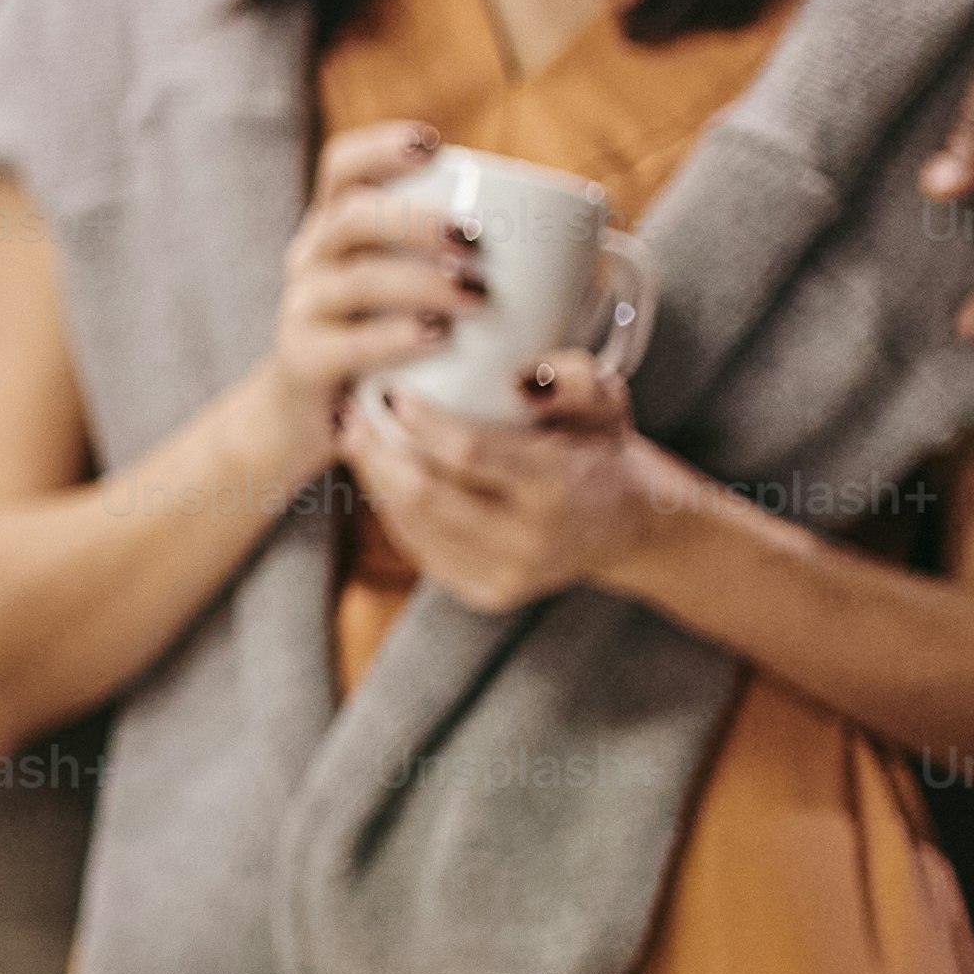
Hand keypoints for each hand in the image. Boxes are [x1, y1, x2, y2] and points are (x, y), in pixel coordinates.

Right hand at [249, 121, 478, 465]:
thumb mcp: (420, 293)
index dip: (380, 149)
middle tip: (473, 239)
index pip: (342, 168)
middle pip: (349, 218)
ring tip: (476, 295)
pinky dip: (394, 338)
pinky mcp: (303, 364)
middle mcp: (312, 260)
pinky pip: (345, 344)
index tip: (432, 145)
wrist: (321, 417)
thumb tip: (593, 254)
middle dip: (414, 222)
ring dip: (419, 282)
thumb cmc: (393, 343)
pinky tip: (436, 338)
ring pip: (353, 280)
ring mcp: (302, 311)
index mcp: (341, 229)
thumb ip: (477, 265)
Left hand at [347, 349, 699, 615]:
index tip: (391, 391)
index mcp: (559, 486)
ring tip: (355, 436)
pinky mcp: (487, 594)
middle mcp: (532, 539)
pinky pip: (419, 547)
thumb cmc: (599, 447)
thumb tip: (516, 380)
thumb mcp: (605, 401)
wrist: (623, 526)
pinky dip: (393, 507)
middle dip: (377, 452)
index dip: (421, 423)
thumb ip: (571, 378)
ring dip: (375, 478)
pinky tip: (381, 474)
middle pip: (425, 494)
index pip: (468, 453)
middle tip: (350, 412)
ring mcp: (507, 575)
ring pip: (412, 523)